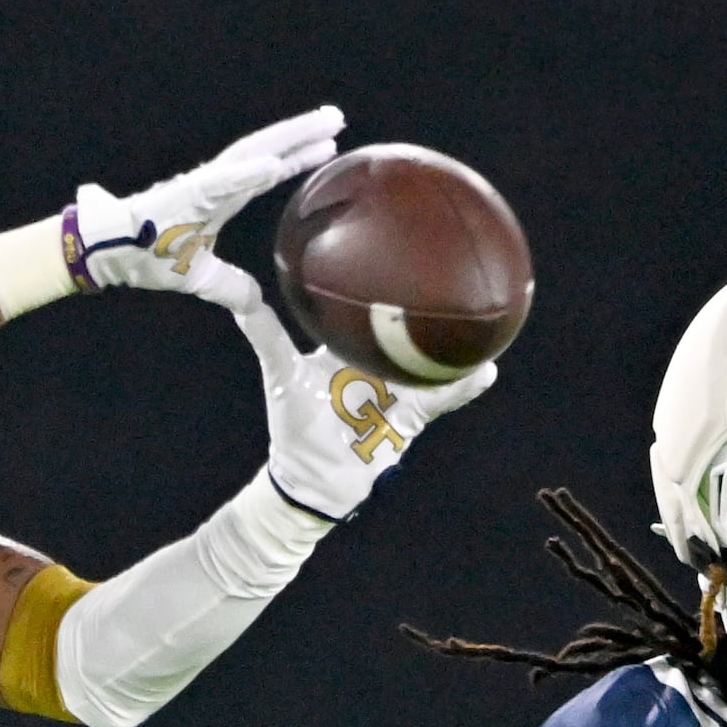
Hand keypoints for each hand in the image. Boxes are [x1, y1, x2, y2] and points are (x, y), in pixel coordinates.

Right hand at [64, 107, 346, 293]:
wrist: (107, 254)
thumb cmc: (146, 257)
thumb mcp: (201, 277)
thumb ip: (230, 286)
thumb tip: (255, 303)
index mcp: (218, 199)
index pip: (266, 173)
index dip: (296, 159)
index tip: (328, 146)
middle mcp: (215, 184)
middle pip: (266, 151)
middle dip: (302, 135)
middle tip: (336, 117)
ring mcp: (202, 185)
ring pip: (252, 154)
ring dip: (288, 138)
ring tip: (322, 124)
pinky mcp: (185, 194)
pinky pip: (221, 181)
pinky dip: (248, 172)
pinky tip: (275, 163)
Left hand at [218, 274, 498, 519]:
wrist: (313, 478)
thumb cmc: (293, 424)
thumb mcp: (281, 371)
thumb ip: (265, 334)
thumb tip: (242, 299)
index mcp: (348, 348)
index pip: (368, 308)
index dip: (382, 281)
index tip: (396, 247)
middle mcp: (377, 362)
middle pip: (408, 329)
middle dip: (427, 307)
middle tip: (450, 271)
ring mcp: (399, 388)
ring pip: (431, 359)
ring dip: (454, 344)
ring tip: (479, 318)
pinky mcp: (413, 415)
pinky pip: (441, 397)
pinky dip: (462, 386)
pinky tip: (485, 371)